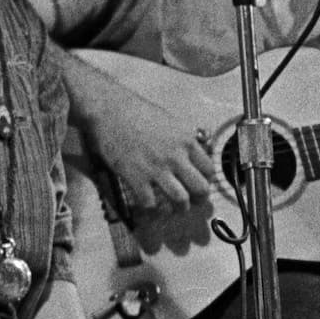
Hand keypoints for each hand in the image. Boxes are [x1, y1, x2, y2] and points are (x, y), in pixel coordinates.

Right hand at [83, 81, 216, 210]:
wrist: (110, 109)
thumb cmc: (139, 112)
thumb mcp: (172, 121)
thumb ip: (185, 139)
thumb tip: (196, 151)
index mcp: (186, 142)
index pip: (209, 169)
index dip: (206, 180)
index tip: (200, 183)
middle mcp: (175, 157)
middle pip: (200, 188)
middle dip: (199, 199)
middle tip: (193, 201)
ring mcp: (156, 168)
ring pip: (180, 199)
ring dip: (180, 208)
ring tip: (176, 209)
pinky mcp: (136, 177)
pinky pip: (151, 203)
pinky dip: (153, 208)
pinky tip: (151, 205)